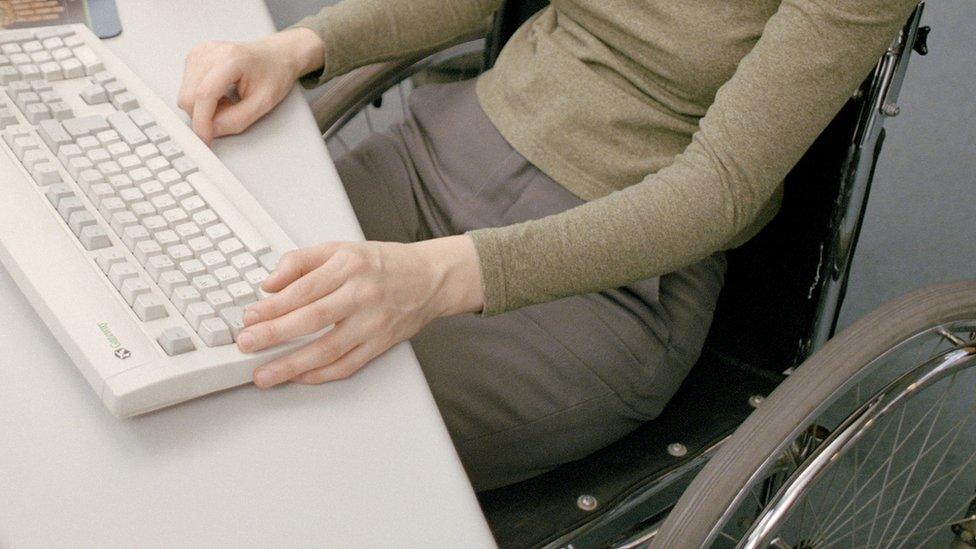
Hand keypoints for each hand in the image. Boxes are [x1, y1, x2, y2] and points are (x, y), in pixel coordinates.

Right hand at [178, 27, 323, 144]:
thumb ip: (238, 120)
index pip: (204, 94)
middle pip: (189, 96)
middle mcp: (209, 52)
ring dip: (204, 108)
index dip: (202, 121)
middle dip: (205, 116)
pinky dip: (202, 100)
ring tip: (228, 101)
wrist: (276, 55)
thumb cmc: (274, 72)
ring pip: (185, 95)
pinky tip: (220, 94)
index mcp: (231, 58)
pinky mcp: (194, 58)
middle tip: (231, 111)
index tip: (205, 140)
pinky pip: (187, 89)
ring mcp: (199, 53)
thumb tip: (212, 130)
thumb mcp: (264, 102)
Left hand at [238, 235, 484, 387]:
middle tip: (246, 345)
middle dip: (274, 335)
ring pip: (328, 349)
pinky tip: (299, 377)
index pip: (304, 290)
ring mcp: (374, 322)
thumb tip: (269, 283)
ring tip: (264, 374)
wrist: (431, 278)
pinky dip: (321, 374)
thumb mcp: (341, 248)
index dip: (273, 307)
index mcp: (350, 266)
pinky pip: (348, 364)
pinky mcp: (382, 343)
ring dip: (292, 364)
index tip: (249, 317)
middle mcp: (362, 294)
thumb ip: (301, 261)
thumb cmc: (384, 264)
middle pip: (312, 319)